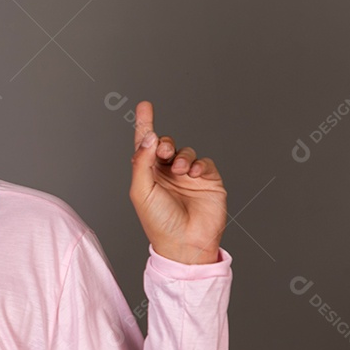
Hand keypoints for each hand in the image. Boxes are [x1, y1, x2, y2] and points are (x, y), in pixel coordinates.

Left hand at [129, 101, 226, 263]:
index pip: (145, 145)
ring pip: (185, 150)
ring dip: (182, 156)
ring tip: (180, 170)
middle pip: (165, 144)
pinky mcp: (207, 180)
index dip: (145, 124)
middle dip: (164, 142)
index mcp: (147, 175)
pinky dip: (199, 163)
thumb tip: (149, 136)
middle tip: (164, 150)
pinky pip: (204, 161)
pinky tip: (193, 174)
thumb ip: (142, 162)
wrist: (186, 243)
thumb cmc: (158, 222)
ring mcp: (187, 176)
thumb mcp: (141, 191)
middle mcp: (166, 174)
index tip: (145, 106)